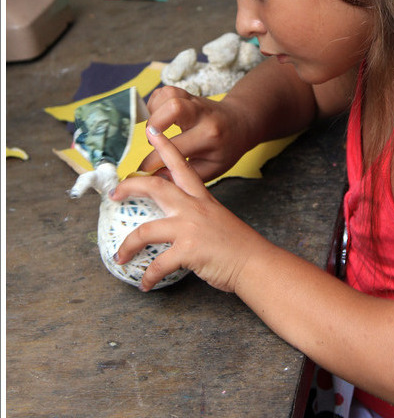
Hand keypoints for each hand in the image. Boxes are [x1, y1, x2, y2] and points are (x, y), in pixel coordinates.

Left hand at [112, 126, 259, 291]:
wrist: (256, 264)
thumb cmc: (238, 246)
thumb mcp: (218, 220)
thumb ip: (198, 216)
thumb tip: (179, 224)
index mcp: (202, 199)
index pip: (182, 166)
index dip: (166, 147)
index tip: (152, 133)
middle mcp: (194, 208)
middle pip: (156, 186)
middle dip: (130, 186)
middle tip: (114, 193)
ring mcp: (190, 228)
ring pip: (145, 231)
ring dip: (128, 245)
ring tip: (120, 256)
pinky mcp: (188, 250)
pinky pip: (158, 264)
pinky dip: (148, 277)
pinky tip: (145, 284)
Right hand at [139, 86, 249, 182]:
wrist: (240, 124)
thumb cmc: (224, 150)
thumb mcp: (211, 168)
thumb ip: (184, 173)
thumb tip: (156, 177)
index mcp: (209, 136)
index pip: (175, 146)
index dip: (153, 161)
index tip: (144, 170)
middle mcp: (202, 114)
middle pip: (174, 106)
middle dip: (154, 124)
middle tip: (151, 140)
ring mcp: (195, 100)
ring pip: (168, 94)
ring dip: (154, 112)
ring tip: (155, 129)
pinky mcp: (187, 93)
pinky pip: (165, 91)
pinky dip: (155, 104)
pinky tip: (159, 118)